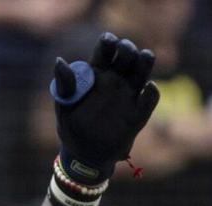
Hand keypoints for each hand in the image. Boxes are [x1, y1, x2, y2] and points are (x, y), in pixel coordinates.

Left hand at [51, 32, 160, 182]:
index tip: (109, 42)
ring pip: (143, 70)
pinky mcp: (138, 114)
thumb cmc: (72, 128)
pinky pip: (150, 99)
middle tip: (125, 52)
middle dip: (128, 49)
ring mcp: (128, 96)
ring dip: (145, 60)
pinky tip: (148, 88)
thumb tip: (59, 61)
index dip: (110, 41)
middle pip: (127, 55)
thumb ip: (64, 84)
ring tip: (144, 57)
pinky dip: (152, 92)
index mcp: (97, 74)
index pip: (106, 49)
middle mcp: (115, 80)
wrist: (84, 158)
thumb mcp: (64, 105)